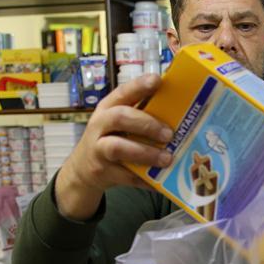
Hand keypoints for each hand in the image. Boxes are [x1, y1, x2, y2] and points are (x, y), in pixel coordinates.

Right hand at [55, 74, 173, 219]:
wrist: (83, 169)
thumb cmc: (111, 138)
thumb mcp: (119, 122)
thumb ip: (141, 114)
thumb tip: (180, 109)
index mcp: (108, 107)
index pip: (122, 92)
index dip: (139, 86)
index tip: (157, 80)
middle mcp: (100, 125)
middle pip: (120, 117)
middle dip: (147, 124)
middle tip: (169, 133)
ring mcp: (98, 149)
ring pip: (119, 148)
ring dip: (145, 153)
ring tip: (167, 159)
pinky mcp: (102, 172)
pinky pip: (126, 176)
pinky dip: (145, 180)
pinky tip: (160, 183)